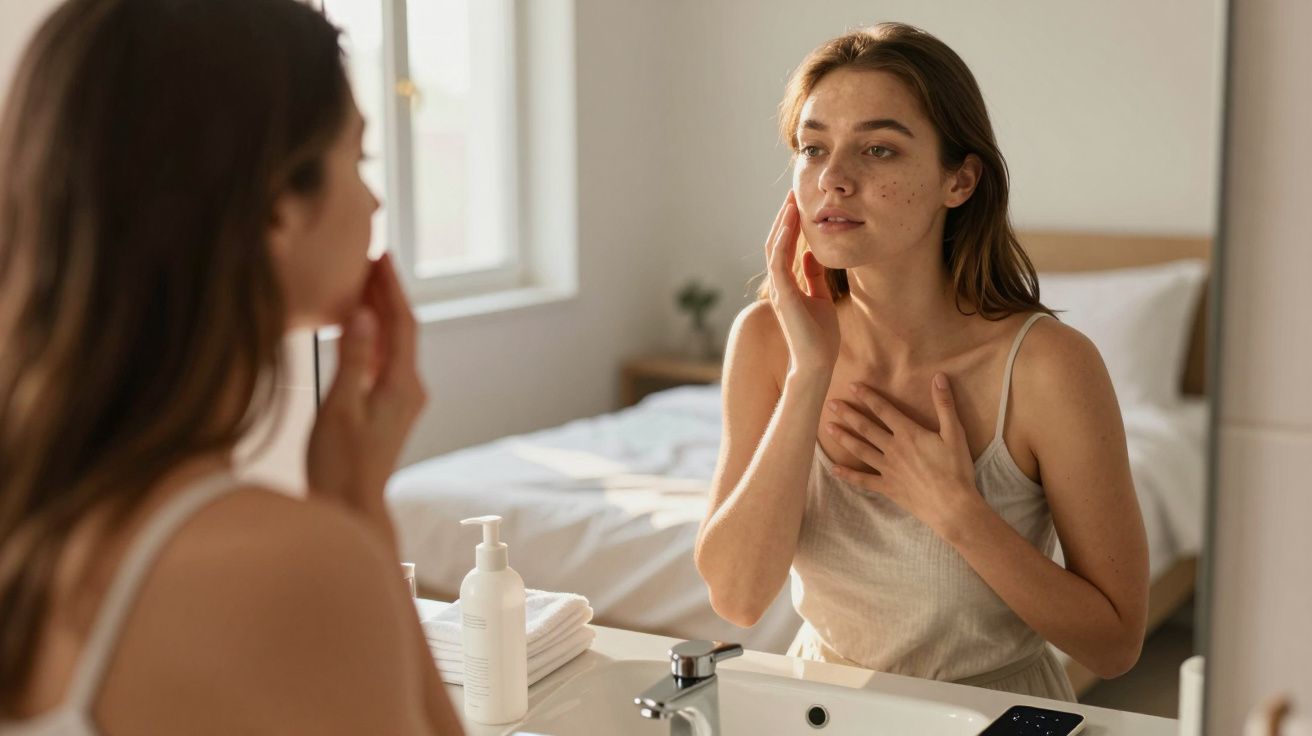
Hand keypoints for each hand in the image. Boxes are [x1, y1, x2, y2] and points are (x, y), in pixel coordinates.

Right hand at [306, 253, 426, 543]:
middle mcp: (410, 390)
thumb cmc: (340, 465)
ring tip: (358, 284)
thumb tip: (364, 315)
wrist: (351, 508)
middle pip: (401, 330)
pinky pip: (384, 362)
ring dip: (378, 314)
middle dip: (385, 294)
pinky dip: (371, 339)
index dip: (391, 287)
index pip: (402, 322)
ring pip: (393, 345)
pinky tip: (354, 329)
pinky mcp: (389, 409)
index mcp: (402, 385)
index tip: (379, 256)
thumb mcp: (340, 408)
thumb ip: (353, 359)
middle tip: (367, 260)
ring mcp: (402, 400)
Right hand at [765, 191, 838, 376]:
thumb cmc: (820, 338)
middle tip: (792, 194)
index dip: (790, 227)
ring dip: (782, 223)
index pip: (784, 249)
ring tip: (791, 201)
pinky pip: (779, 259)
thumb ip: (813, 277)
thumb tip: (810, 254)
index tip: (799, 205)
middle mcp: (778, 285)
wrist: (817, 364)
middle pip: (776, 243)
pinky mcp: (783, 294)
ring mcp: (778, 289)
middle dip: (784, 218)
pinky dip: (784, 238)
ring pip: (774, 247)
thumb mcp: (820, 299)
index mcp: (787, 286)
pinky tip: (792, 221)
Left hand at [824, 373, 981, 535]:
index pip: (883, 410)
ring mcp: (887, 469)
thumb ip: (944, 404)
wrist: (952, 506)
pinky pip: (863, 480)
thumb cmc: (956, 469)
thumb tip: (939, 376)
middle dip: (847, 414)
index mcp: (908, 434)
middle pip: (865, 428)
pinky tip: (834, 469)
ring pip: (860, 450)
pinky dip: (848, 475)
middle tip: (830, 403)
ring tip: (827, 426)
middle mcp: (893, 449)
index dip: (867, 396)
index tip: (852, 386)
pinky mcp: (887, 488)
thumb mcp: (954, 433)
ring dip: (843, 437)